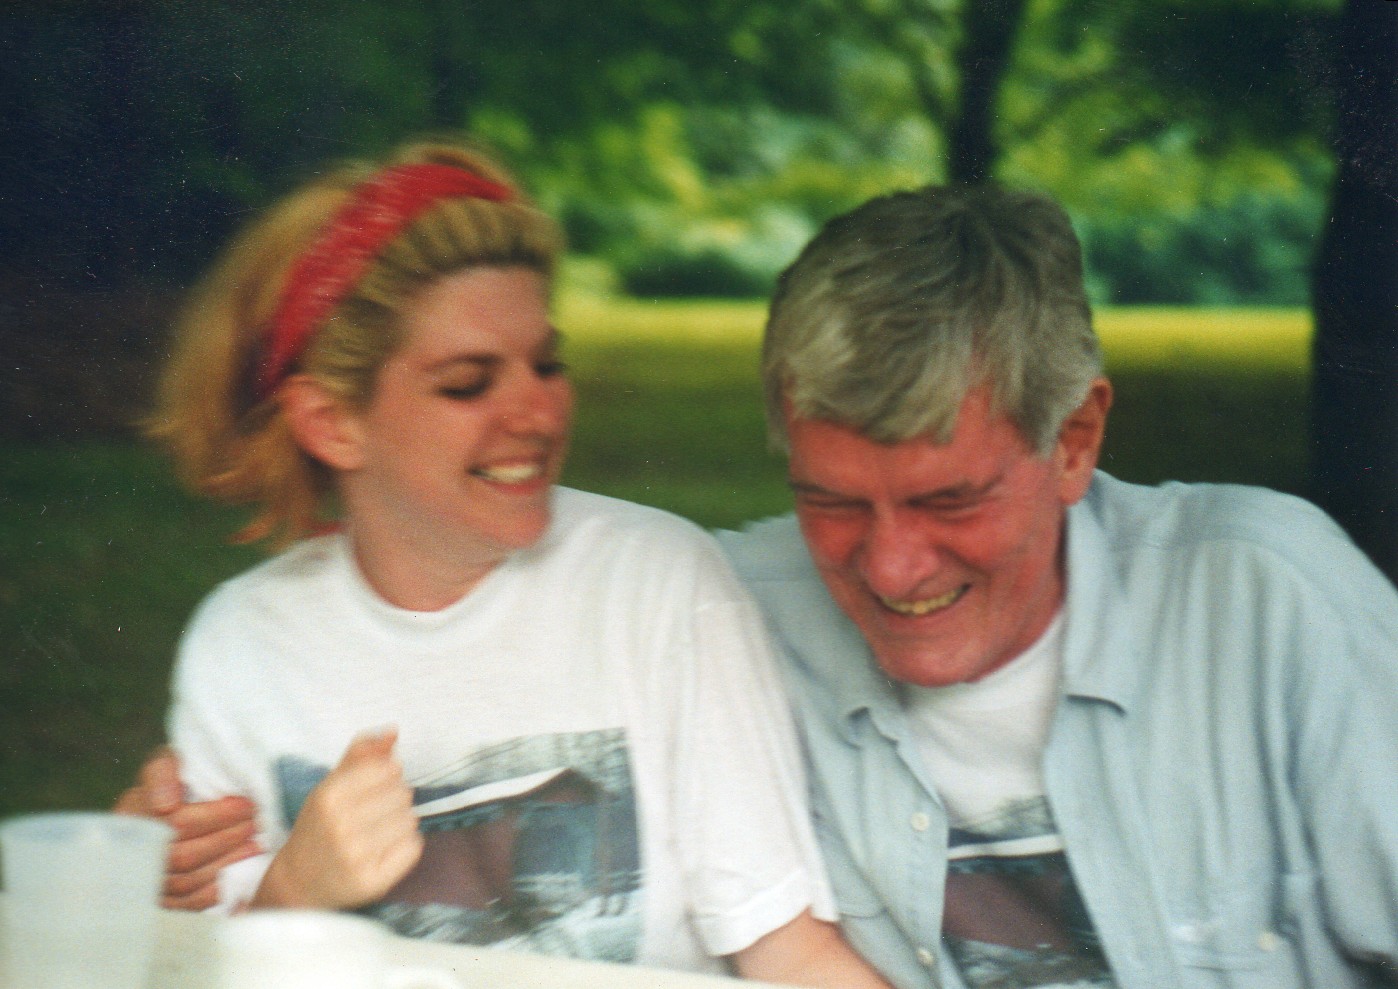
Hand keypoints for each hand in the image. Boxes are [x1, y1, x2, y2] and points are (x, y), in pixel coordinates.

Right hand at [114, 747, 260, 909]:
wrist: (163, 804)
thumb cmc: (171, 779)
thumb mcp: (165, 762)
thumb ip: (163, 772)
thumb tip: (166, 803)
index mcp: (130, 817)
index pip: (176, 823)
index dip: (215, 816)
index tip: (246, 805)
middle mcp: (132, 853)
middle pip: (182, 856)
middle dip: (225, 840)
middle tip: (255, 824)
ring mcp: (142, 880)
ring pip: (186, 882)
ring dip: (226, 863)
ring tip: (255, 845)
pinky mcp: (157, 899)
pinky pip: (185, 905)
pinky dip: (213, 892)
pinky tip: (235, 875)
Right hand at [252, 729, 422, 910]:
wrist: (299, 883)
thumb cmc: (319, 827)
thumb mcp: (330, 785)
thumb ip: (361, 754)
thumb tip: (393, 730)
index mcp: (328, 797)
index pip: (387, 769)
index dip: (388, 775)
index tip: (377, 785)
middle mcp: (340, 827)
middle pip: (402, 794)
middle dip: (395, 799)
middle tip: (376, 813)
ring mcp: (357, 857)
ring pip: (410, 820)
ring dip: (402, 822)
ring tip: (380, 831)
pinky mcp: (373, 882)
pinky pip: (413, 848)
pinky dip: (406, 844)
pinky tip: (386, 848)